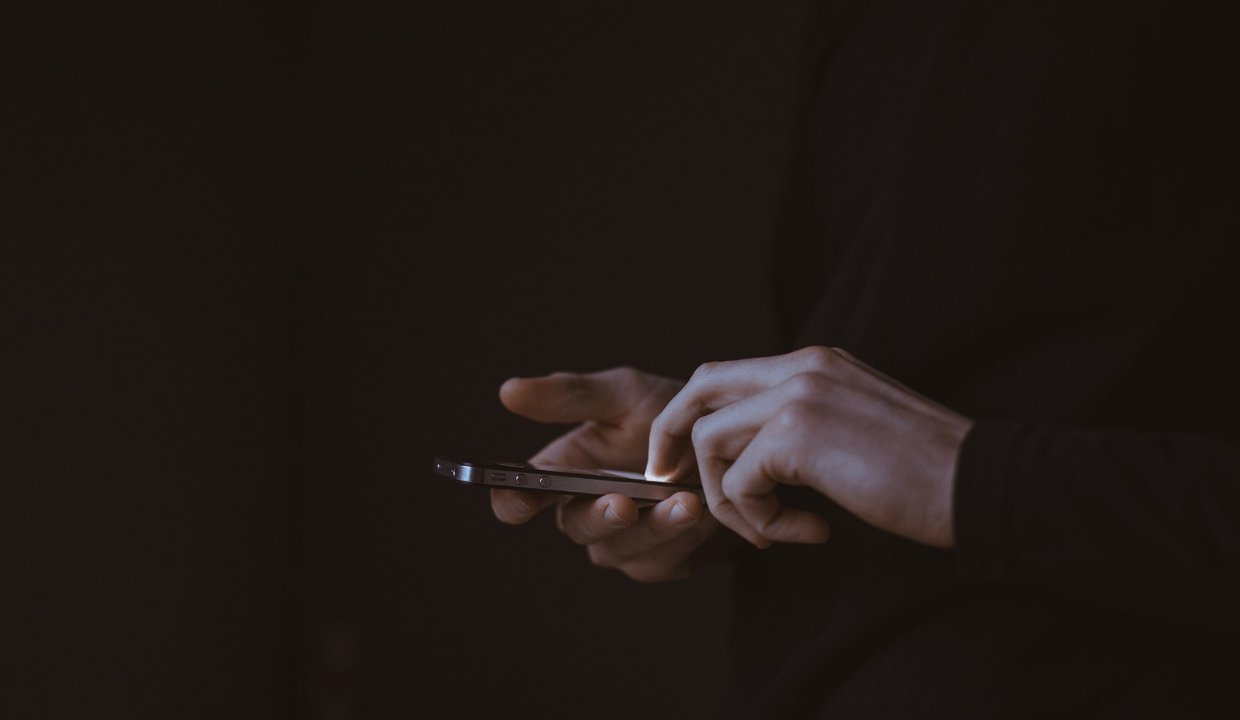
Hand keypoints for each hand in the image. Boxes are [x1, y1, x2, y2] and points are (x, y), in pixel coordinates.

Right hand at [491, 367, 735, 581]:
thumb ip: (571, 396)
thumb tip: (508, 391)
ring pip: (622, 550)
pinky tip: (706, 513)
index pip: (522, 496)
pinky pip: (663, 561)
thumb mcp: (624, 394)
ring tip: (687, 502)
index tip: (522, 498)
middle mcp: (587, 512)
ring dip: (654, 529)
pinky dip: (685, 538)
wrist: (733, 442)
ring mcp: (623, 542)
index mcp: (565, 472)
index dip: (514, 501)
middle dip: (599, 517)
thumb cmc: (670, 414)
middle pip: (576, 528)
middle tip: (623, 504)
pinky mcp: (661, 561)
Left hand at [645, 346, 972, 548]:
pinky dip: (759, 520)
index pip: (725, 375)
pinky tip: (807, 532)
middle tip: (669, 482)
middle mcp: (801, 366)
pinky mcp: (798, 435)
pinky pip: (740, 482)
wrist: (979, 484)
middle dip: (671, 437)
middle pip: (699, 388)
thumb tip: (751, 458)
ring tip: (771, 530)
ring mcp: (797, 395)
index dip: (693, 417)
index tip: (683, 461)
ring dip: (728, 498)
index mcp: (815, 362)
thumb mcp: (854, 428)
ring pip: (710, 440)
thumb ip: (803, 426)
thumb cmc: (924, 472)